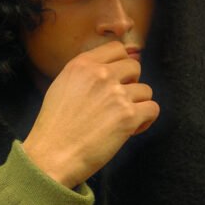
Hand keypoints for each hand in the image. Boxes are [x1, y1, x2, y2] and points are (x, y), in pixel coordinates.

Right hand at [21, 42, 159, 187]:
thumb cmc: (55, 127)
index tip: (117, 80)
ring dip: (137, 105)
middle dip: (130, 84)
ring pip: (145, 90)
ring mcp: (116, 94)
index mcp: (82, 64)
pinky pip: (152, 109)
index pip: (117, 48)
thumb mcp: (62, 86)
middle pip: (134, 67)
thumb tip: (111, 69)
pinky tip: (130, 130)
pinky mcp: (128, 116)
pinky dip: (145, 121)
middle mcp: (101, 74)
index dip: (121, 64)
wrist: (52, 155)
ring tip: (120, 120)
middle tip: (117, 103)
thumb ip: (86, 74)